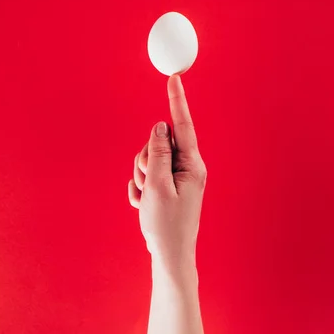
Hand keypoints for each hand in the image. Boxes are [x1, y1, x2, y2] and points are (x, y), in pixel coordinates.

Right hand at [128, 74, 206, 269]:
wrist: (168, 256)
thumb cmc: (166, 225)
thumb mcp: (158, 186)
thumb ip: (158, 152)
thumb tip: (160, 126)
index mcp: (192, 164)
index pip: (182, 124)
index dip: (177, 100)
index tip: (175, 78)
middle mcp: (186, 167)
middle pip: (158, 143)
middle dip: (145, 161)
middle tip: (148, 185)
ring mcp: (176, 177)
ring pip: (149, 158)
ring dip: (142, 178)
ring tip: (148, 199)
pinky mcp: (166, 185)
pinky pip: (146, 176)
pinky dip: (141, 190)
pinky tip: (147, 206)